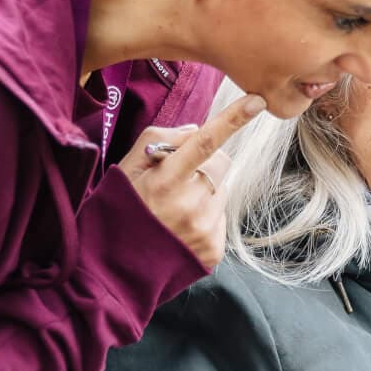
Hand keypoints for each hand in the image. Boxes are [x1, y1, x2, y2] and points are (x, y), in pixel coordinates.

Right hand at [112, 94, 264, 269]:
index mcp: (165, 181)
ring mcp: (205, 229)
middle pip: (222, 162)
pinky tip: (182, 228)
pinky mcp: (214, 248)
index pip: (205, 142)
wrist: (114, 269)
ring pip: (223, 190)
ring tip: (175, 209)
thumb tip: (196, 130)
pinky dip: (206, 216)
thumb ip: (158, 140)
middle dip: (207, 162)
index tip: (257, 101)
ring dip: (205, 191)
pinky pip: (221, 217)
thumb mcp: (125, 169)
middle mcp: (189, 205)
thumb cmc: (120, 211)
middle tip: (179, 178)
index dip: (233, 119)